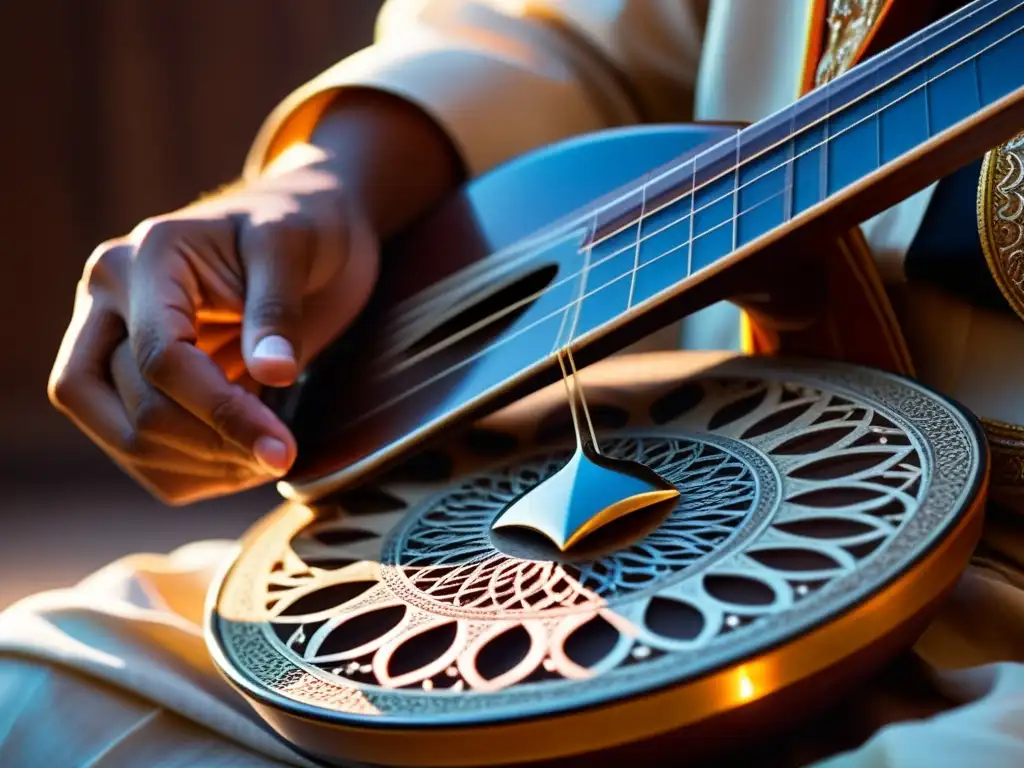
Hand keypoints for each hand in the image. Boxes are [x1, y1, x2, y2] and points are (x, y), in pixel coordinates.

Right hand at [48, 144, 379, 503]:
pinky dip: (189, 473)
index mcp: (142, 261)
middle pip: (130, 409)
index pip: (159, 359)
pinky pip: (137, 449)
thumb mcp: (295, 249)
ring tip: (267, 460)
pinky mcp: (132, 378)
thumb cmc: (302, 225)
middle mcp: (108, 302)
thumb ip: (277, 310)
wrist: (305, 224)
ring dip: (198, 467)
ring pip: (121, 438)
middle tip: (281, 455)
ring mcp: (114, 343)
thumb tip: (273, 373)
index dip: (221, 412)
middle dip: (210, 445)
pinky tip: (243, 463)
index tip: (283, 449)